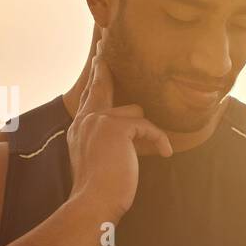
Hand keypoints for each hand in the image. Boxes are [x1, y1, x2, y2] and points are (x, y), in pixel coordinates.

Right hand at [66, 28, 172, 223]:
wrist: (94, 202)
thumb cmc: (102, 190)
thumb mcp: (105, 160)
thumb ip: (114, 141)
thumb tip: (139, 127)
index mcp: (80, 129)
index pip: (90, 98)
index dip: (96, 79)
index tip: (99, 58)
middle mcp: (86, 121)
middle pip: (100, 86)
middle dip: (104, 66)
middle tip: (103, 44)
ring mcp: (99, 121)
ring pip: (135, 111)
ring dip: (148, 131)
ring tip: (158, 148)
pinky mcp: (117, 128)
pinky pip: (148, 126)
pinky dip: (159, 140)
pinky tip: (165, 153)